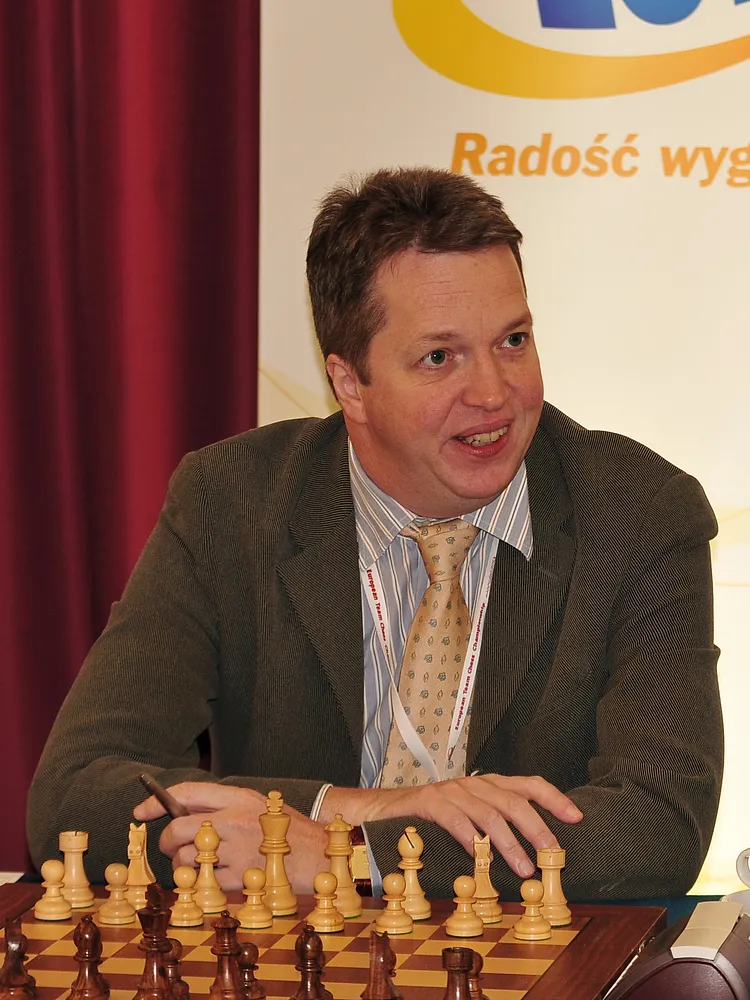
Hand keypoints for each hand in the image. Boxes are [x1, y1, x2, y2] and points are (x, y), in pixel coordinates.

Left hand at [133, 782, 327, 891]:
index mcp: (238, 797)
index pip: (186, 793)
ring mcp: (235, 850)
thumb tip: (179, 814)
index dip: (157, 801)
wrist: (321, 855)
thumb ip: (222, 806)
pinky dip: (204, 883)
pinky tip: (219, 877)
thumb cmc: (285, 831)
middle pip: (178, 829)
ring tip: (205, 864)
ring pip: (187, 859)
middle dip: (167, 842)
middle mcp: (234, 820)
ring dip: (187, 866)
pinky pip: (203, 881)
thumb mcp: (256, 806)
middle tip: (173, 848)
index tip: (140, 811)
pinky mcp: (238, 878)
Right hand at [321, 774, 582, 878]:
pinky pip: (455, 819)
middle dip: (537, 826)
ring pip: (488, 812)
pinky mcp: (427, 802)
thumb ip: (491, 827)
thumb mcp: (465, 819)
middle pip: (513, 799)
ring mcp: (449, 790)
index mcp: (485, 785)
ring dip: (509, 842)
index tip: (577, 816)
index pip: (527, 784)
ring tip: (523, 868)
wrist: (376, 811)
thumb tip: (530, 853)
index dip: (553, 798)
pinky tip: (479, 857)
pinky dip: (470, 838)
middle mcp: (471, 783)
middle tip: (552, 853)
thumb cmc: (426, 821)